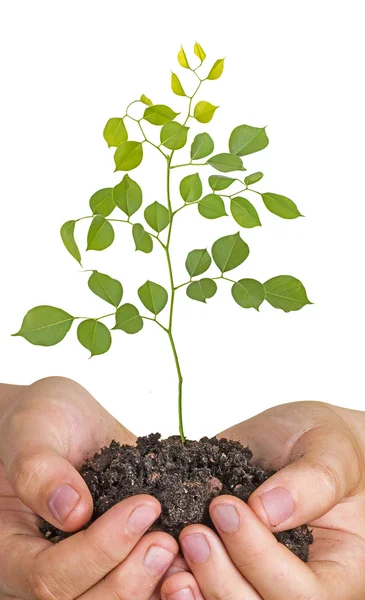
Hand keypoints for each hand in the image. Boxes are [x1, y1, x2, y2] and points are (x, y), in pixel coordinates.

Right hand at [0, 377, 178, 598]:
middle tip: (166, 542)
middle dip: (128, 579)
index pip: (48, 576)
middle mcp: (41, 569)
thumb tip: (72, 511)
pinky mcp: (111, 562)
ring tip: (179, 549)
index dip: (98, 551)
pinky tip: (188, 559)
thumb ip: (39, 468)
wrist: (67, 420)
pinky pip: (135, 588)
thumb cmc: (41, 419)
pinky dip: (162, 582)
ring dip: (149, 588)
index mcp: (11, 547)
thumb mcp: (33, 428)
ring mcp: (79, 570)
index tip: (143, 508)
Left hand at [160, 401, 364, 598]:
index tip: (227, 507)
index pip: (303, 594)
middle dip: (220, 579)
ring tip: (173, 547)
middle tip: (194, 533)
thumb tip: (266, 510)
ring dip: (195, 587)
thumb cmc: (325, 443)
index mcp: (335, 569)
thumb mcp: (331, 451)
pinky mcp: (225, 563)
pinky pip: (201, 590)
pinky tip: (163, 562)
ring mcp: (256, 577)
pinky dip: (178, 583)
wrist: (297, 438)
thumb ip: (312, 482)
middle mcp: (294, 583)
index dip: (259, 559)